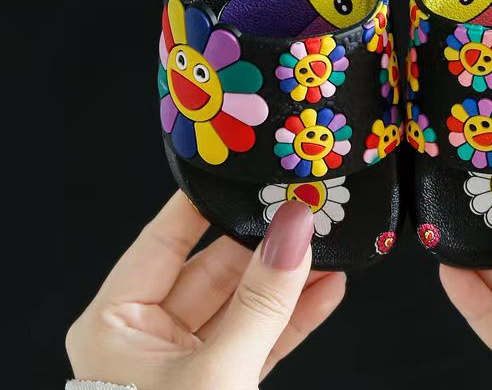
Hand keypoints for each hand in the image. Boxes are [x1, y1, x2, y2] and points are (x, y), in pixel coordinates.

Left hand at [66, 192, 344, 388]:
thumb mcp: (216, 374)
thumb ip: (261, 300)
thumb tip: (295, 226)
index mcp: (115, 324)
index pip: (164, 238)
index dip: (206, 202)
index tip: (248, 169)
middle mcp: (147, 338)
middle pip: (213, 268)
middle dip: (264, 242)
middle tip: (306, 208)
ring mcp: (188, 364)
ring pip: (244, 304)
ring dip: (289, 278)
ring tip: (330, 242)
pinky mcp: (224, 386)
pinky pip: (262, 338)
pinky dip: (296, 316)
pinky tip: (329, 289)